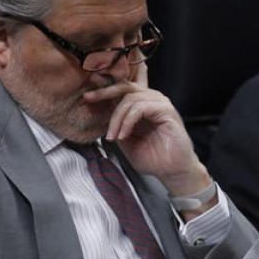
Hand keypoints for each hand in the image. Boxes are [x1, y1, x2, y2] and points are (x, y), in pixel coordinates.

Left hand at [82, 62, 209, 197]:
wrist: (172, 172)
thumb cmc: (153, 158)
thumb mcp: (126, 141)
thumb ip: (116, 125)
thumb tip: (98, 114)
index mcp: (142, 105)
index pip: (123, 89)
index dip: (104, 88)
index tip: (86, 96)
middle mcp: (152, 100)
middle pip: (125, 86)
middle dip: (105, 91)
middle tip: (89, 98)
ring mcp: (160, 104)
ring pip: (130, 98)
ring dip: (117, 118)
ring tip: (113, 136)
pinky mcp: (166, 111)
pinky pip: (140, 108)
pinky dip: (128, 121)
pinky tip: (123, 135)